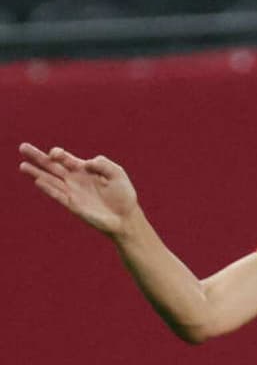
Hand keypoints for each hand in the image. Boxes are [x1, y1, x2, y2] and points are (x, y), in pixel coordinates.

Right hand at [19, 143, 139, 236]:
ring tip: (22, 165)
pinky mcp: (73, 205)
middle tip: (23, 147)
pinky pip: (58, 194)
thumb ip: (103, 164)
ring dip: (36, 173)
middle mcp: (75, 180)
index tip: (55, 154)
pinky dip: (48, 188)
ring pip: (50, 180)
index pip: (66, 158)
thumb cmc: (123, 195)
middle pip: (52, 166)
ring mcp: (72, 192)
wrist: (125, 218)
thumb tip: (85, 164)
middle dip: (38, 157)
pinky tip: (38, 181)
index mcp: (85, 170)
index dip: (58, 153)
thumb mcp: (118, 173)